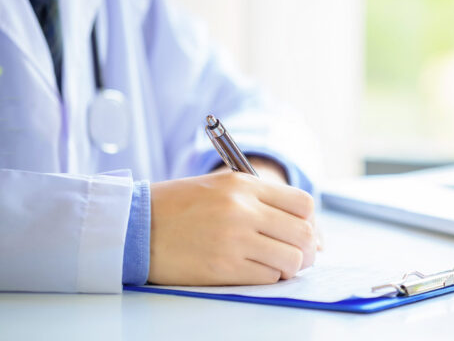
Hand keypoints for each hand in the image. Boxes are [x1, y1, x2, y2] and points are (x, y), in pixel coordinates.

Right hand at [148, 171, 315, 284]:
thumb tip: (307, 228)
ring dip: (290, 267)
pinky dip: (269, 278)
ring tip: (276, 266)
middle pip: (303, 234)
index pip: (303, 204)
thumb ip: (261, 200)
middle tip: (300, 256)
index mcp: (244, 185)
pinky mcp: (222, 268)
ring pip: (291, 260)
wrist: (135, 225)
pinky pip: (267, 278)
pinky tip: (256, 271)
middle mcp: (243, 210)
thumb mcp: (221, 186)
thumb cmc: (180, 206)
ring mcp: (234, 240)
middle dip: (308, 250)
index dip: (310, 222)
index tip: (303, 232)